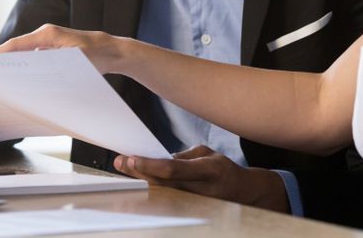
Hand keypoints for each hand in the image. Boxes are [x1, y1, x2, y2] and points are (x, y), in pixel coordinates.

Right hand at [0, 24, 126, 74]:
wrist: (111, 51)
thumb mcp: (76, 59)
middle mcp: (45, 36)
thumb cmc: (96, 54)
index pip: (17, 44)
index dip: (0, 53)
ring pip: (25, 56)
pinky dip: (26, 69)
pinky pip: (34, 60)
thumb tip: (32, 68)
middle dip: (2, 61)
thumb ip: (54, 62)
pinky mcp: (52, 51)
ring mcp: (48, 44)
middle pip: (17, 49)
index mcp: (48, 34)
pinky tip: (21, 84)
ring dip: (14, 67)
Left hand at [114, 145, 289, 212]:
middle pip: (162, 183)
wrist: (243, 193)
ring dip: (140, 182)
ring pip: (161, 194)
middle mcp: (199, 189)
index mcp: (207, 170)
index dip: (150, 165)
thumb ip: (183, 156)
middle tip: (120, 162)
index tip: (132, 158)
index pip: (173, 169)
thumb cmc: (223, 169)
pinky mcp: (189, 210)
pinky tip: (137, 184)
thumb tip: (160, 160)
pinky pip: (165, 200)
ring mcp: (194, 202)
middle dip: (138, 172)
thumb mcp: (207, 154)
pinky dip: (149, 192)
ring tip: (123, 170)